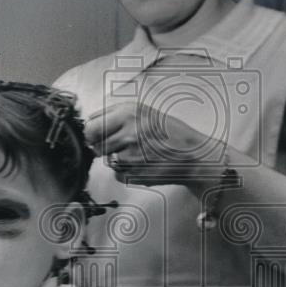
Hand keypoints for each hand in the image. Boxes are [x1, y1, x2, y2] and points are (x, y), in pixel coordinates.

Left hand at [84, 101, 221, 185]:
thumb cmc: (173, 134)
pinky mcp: (134, 173)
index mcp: (129, 112)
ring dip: (116, 159)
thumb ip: (118, 116)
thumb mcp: (146, 113)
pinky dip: (126, 171)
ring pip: (106, 160)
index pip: (91, 125)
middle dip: (104, 146)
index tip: (96, 135)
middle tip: (119, 145)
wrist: (194, 155)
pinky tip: (142, 164)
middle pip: (95, 144)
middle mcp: (128, 132)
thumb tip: (93, 122)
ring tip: (136, 153)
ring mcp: (130, 154)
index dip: (92, 132)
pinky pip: (118, 174)